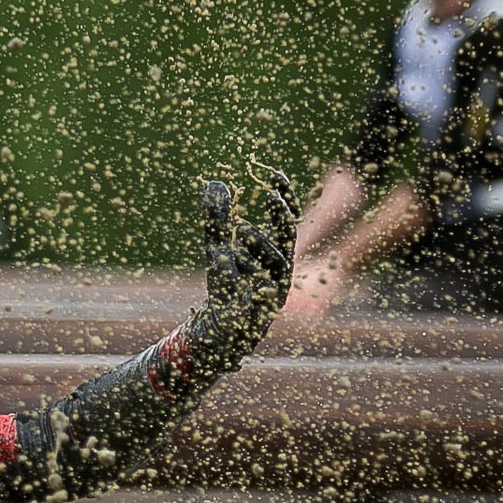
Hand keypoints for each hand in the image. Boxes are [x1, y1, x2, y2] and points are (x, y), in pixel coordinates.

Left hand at [198, 168, 297, 343]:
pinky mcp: (260, 314)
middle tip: (271, 195)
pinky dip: (258, 287)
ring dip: (262, 244)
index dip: (284, 197)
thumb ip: (218, 219)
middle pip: (288, 238)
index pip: (285, 220)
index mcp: (273, 252)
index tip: (275, 174)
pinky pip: (264, 299)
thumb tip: (215, 183)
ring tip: (241, 229)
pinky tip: (246, 273)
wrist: (218, 328)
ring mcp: (273, 291)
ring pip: (278, 264)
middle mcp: (278, 270)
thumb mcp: (218, 247)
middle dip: (282, 216)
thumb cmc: (225, 285)